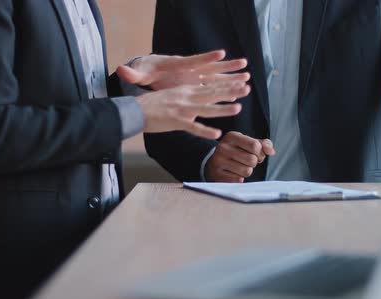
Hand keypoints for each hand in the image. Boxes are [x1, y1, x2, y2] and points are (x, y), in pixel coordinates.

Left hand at [117, 50, 249, 90]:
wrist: (149, 71)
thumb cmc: (146, 72)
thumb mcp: (139, 73)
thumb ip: (133, 73)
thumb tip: (121, 69)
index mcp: (178, 65)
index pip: (194, 60)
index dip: (207, 58)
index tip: (221, 53)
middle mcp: (190, 70)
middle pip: (211, 69)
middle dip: (227, 68)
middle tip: (244, 65)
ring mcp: (195, 77)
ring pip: (215, 78)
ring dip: (231, 78)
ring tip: (247, 77)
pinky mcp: (195, 84)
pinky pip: (212, 88)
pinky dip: (223, 90)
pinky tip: (236, 93)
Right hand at [136, 81, 250, 139]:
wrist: (134, 110)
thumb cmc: (152, 105)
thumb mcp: (172, 96)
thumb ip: (187, 97)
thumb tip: (199, 99)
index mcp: (185, 90)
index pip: (209, 86)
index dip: (225, 84)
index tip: (240, 82)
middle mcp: (186, 97)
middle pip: (212, 93)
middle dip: (230, 91)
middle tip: (246, 88)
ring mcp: (181, 109)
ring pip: (206, 108)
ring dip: (222, 109)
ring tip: (238, 108)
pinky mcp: (175, 121)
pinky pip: (193, 127)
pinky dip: (205, 131)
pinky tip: (216, 134)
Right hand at [206, 131, 275, 182]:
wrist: (215, 163)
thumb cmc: (237, 151)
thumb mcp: (248, 143)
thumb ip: (263, 144)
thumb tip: (271, 151)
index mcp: (232, 136)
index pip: (255, 145)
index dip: (260, 153)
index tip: (255, 154)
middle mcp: (223, 147)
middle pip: (252, 160)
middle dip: (254, 163)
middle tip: (247, 162)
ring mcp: (218, 161)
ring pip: (247, 171)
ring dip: (247, 171)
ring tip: (240, 167)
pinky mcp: (217, 174)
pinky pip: (239, 180)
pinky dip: (240, 178)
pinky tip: (233, 173)